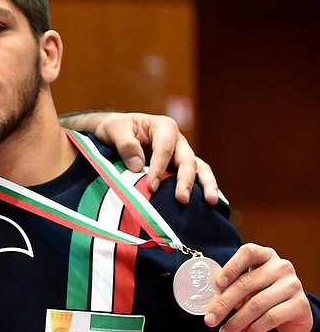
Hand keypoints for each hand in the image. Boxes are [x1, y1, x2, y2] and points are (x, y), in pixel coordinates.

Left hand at [76, 112, 219, 205]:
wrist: (117, 132)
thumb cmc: (116, 129)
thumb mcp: (114, 130)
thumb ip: (125, 145)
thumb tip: (138, 166)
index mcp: (164, 127)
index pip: (165, 148)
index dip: (159, 168)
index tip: (152, 187)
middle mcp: (178, 141)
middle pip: (187, 160)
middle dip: (186, 180)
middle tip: (182, 200)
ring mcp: (181, 155)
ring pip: (199, 169)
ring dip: (206, 185)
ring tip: (212, 202)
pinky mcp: (180, 168)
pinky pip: (196, 178)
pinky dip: (205, 189)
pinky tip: (216, 204)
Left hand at [204, 243, 313, 331]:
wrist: (294, 313)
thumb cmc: (263, 295)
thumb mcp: (248, 287)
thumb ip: (232, 288)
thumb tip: (210, 303)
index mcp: (265, 256)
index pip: (248, 252)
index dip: (231, 266)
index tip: (218, 283)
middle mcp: (281, 266)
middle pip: (246, 284)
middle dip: (223, 304)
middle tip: (209, 320)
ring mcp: (292, 284)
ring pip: (257, 303)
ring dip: (236, 321)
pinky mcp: (300, 304)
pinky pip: (272, 317)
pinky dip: (255, 328)